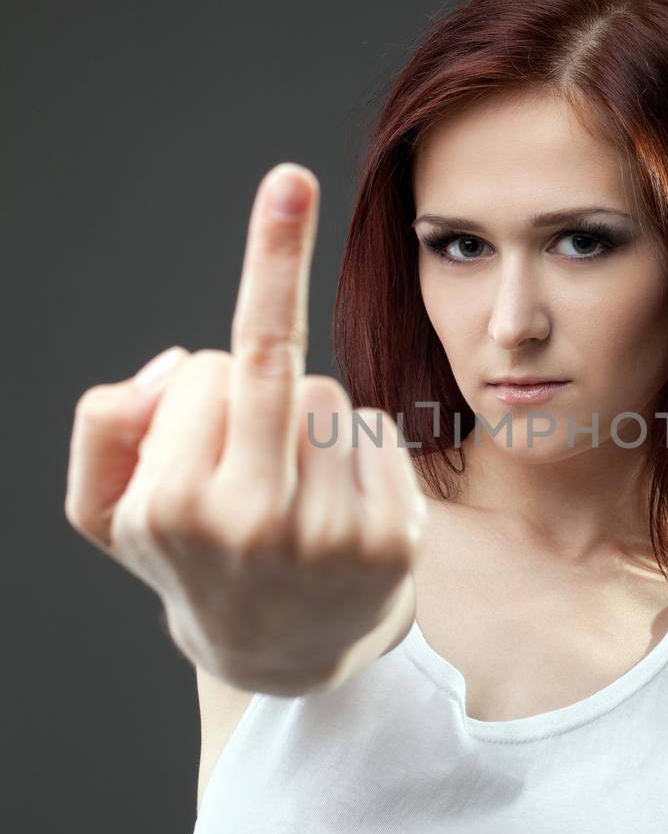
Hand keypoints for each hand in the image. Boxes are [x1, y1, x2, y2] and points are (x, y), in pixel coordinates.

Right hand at [64, 164, 427, 694]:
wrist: (279, 652)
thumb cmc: (188, 559)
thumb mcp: (105, 513)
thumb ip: (104, 429)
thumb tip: (180, 365)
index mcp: (175, 509)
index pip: (206, 373)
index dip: (199, 382)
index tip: (273, 198)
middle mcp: (255, 524)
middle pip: (272, 369)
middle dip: (273, 260)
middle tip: (288, 180)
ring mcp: (333, 537)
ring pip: (325, 398)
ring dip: (302, 419)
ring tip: (286, 489)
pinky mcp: (396, 541)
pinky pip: (372, 431)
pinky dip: (352, 446)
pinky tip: (333, 503)